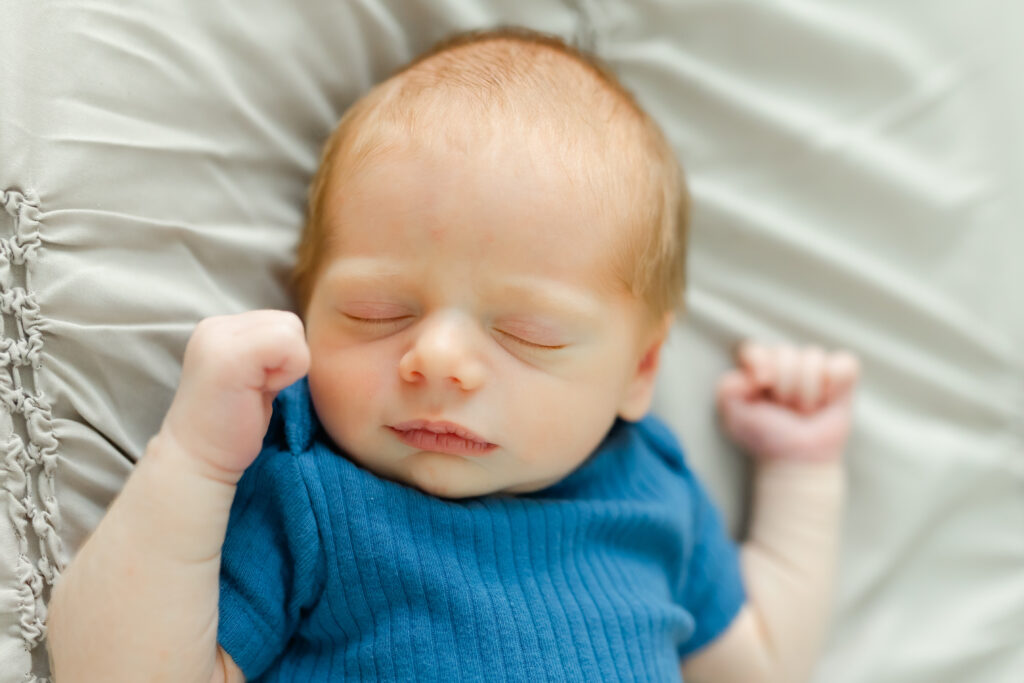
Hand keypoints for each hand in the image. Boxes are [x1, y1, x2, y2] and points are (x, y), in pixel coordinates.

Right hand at [160, 310, 310, 480]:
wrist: (198, 461)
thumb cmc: (232, 425)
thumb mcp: (254, 374)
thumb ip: (270, 350)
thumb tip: (302, 338)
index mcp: (220, 328)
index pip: (282, 322)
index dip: (284, 358)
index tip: (257, 386)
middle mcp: (215, 326)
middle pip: (290, 323)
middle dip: (287, 360)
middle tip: (256, 391)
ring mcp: (218, 338)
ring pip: (291, 331)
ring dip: (287, 367)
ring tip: (255, 391)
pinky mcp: (229, 356)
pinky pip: (289, 345)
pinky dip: (288, 373)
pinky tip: (259, 393)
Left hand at [716, 342, 859, 461]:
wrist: (796, 459)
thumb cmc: (765, 436)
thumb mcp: (734, 416)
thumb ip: (727, 389)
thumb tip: (747, 374)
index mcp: (758, 367)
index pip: (756, 349)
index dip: (760, 363)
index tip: (761, 384)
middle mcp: (785, 363)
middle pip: (785, 352)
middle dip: (784, 386)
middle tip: (784, 409)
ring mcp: (814, 369)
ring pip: (813, 358)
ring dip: (808, 392)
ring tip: (804, 411)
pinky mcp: (841, 378)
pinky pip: (844, 364)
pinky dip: (836, 383)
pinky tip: (827, 400)